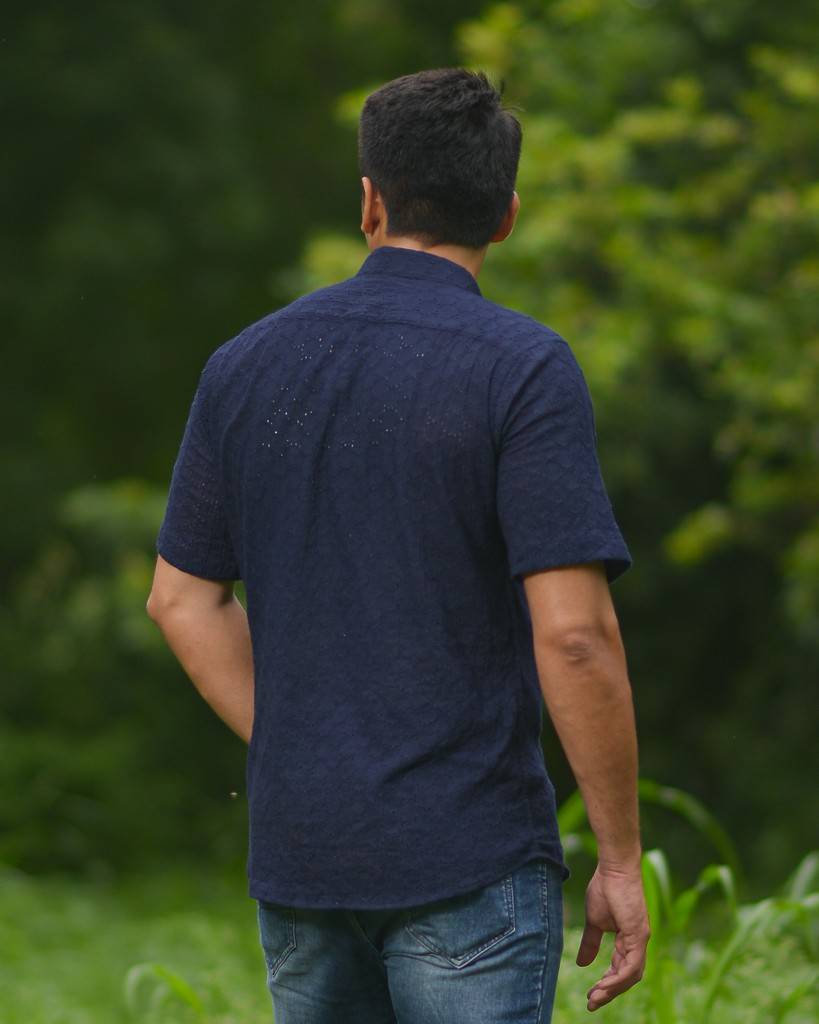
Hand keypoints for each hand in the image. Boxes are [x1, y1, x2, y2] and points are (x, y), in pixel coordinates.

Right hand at [576, 860, 650, 1011]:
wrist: (613, 868)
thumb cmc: (605, 888)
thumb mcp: (594, 921)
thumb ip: (590, 943)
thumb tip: (582, 963)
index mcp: (628, 940)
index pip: (620, 969)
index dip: (607, 984)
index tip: (591, 995)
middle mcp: (638, 943)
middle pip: (627, 977)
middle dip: (609, 992)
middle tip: (592, 1003)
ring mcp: (640, 939)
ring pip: (631, 975)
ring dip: (613, 989)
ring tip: (595, 998)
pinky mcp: (639, 934)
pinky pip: (632, 965)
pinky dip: (619, 978)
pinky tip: (605, 985)